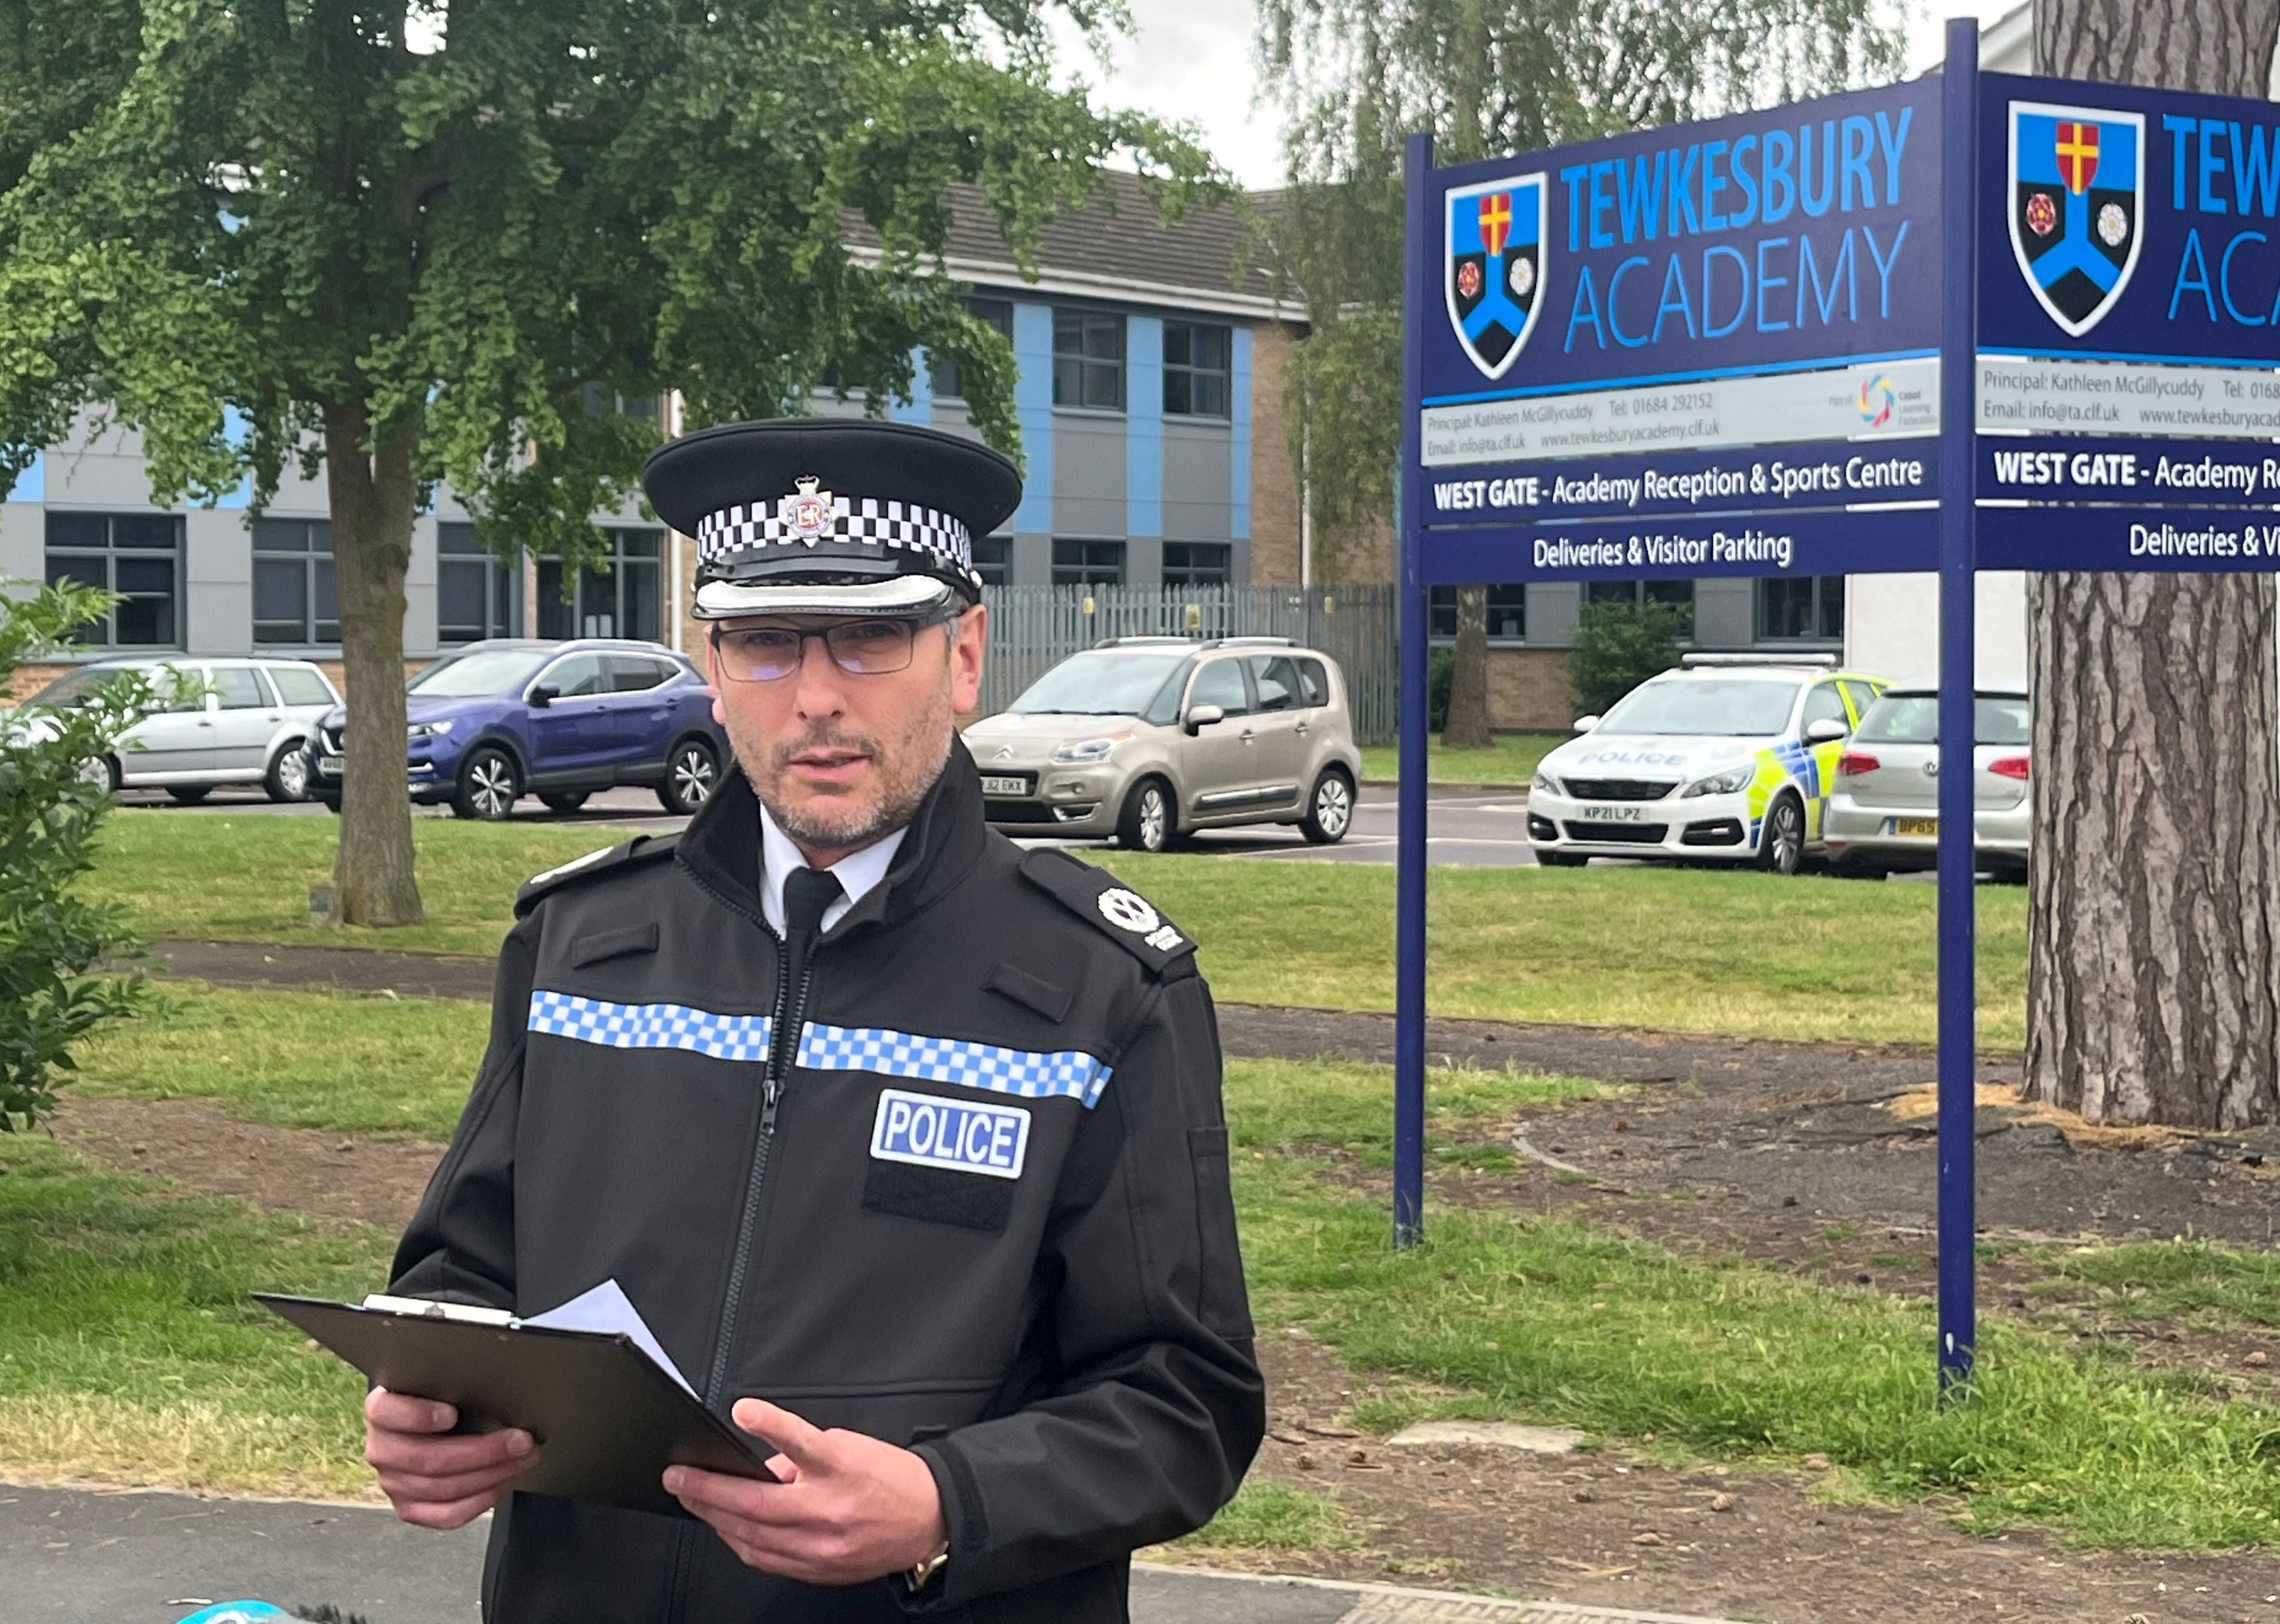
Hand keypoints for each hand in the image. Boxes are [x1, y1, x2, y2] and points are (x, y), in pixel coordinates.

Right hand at [365, 1387, 539, 1529]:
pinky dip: (477, 1503)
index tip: (452, 1412)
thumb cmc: (441, 1398)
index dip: (418, 1416)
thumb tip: (499, 1386)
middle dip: (485, 1451)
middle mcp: (382, 1449)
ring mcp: (392, 1482)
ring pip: (443, 1489)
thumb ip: (455, 1383)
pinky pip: (444, 1515)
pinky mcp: (409, 1508)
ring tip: (524, 1459)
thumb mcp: (441, 1382)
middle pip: (429, 1459)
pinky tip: (500, 1485)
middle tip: (521, 1440)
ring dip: (492, 1475)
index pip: (387, 1413)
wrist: (428, 1422)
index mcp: (381, 1410)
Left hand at [665, 1398, 946, 1585]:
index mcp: (842, 1469)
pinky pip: (764, 1559)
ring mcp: (821, 1546)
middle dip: (707, 1489)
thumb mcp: (850, 1447)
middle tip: (677, 1476)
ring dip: (713, 1516)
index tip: (743, 1411)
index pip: (801, 1443)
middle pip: (756, 1504)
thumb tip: (761, 1468)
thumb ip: (801, 1457)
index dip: (771, 1425)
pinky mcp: (818, 1570)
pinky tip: (722, 1526)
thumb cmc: (890, 1479)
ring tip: (691, 1499)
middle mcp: (829, 1510)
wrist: (930, 1521)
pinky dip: (738, 1540)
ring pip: (751, 1536)